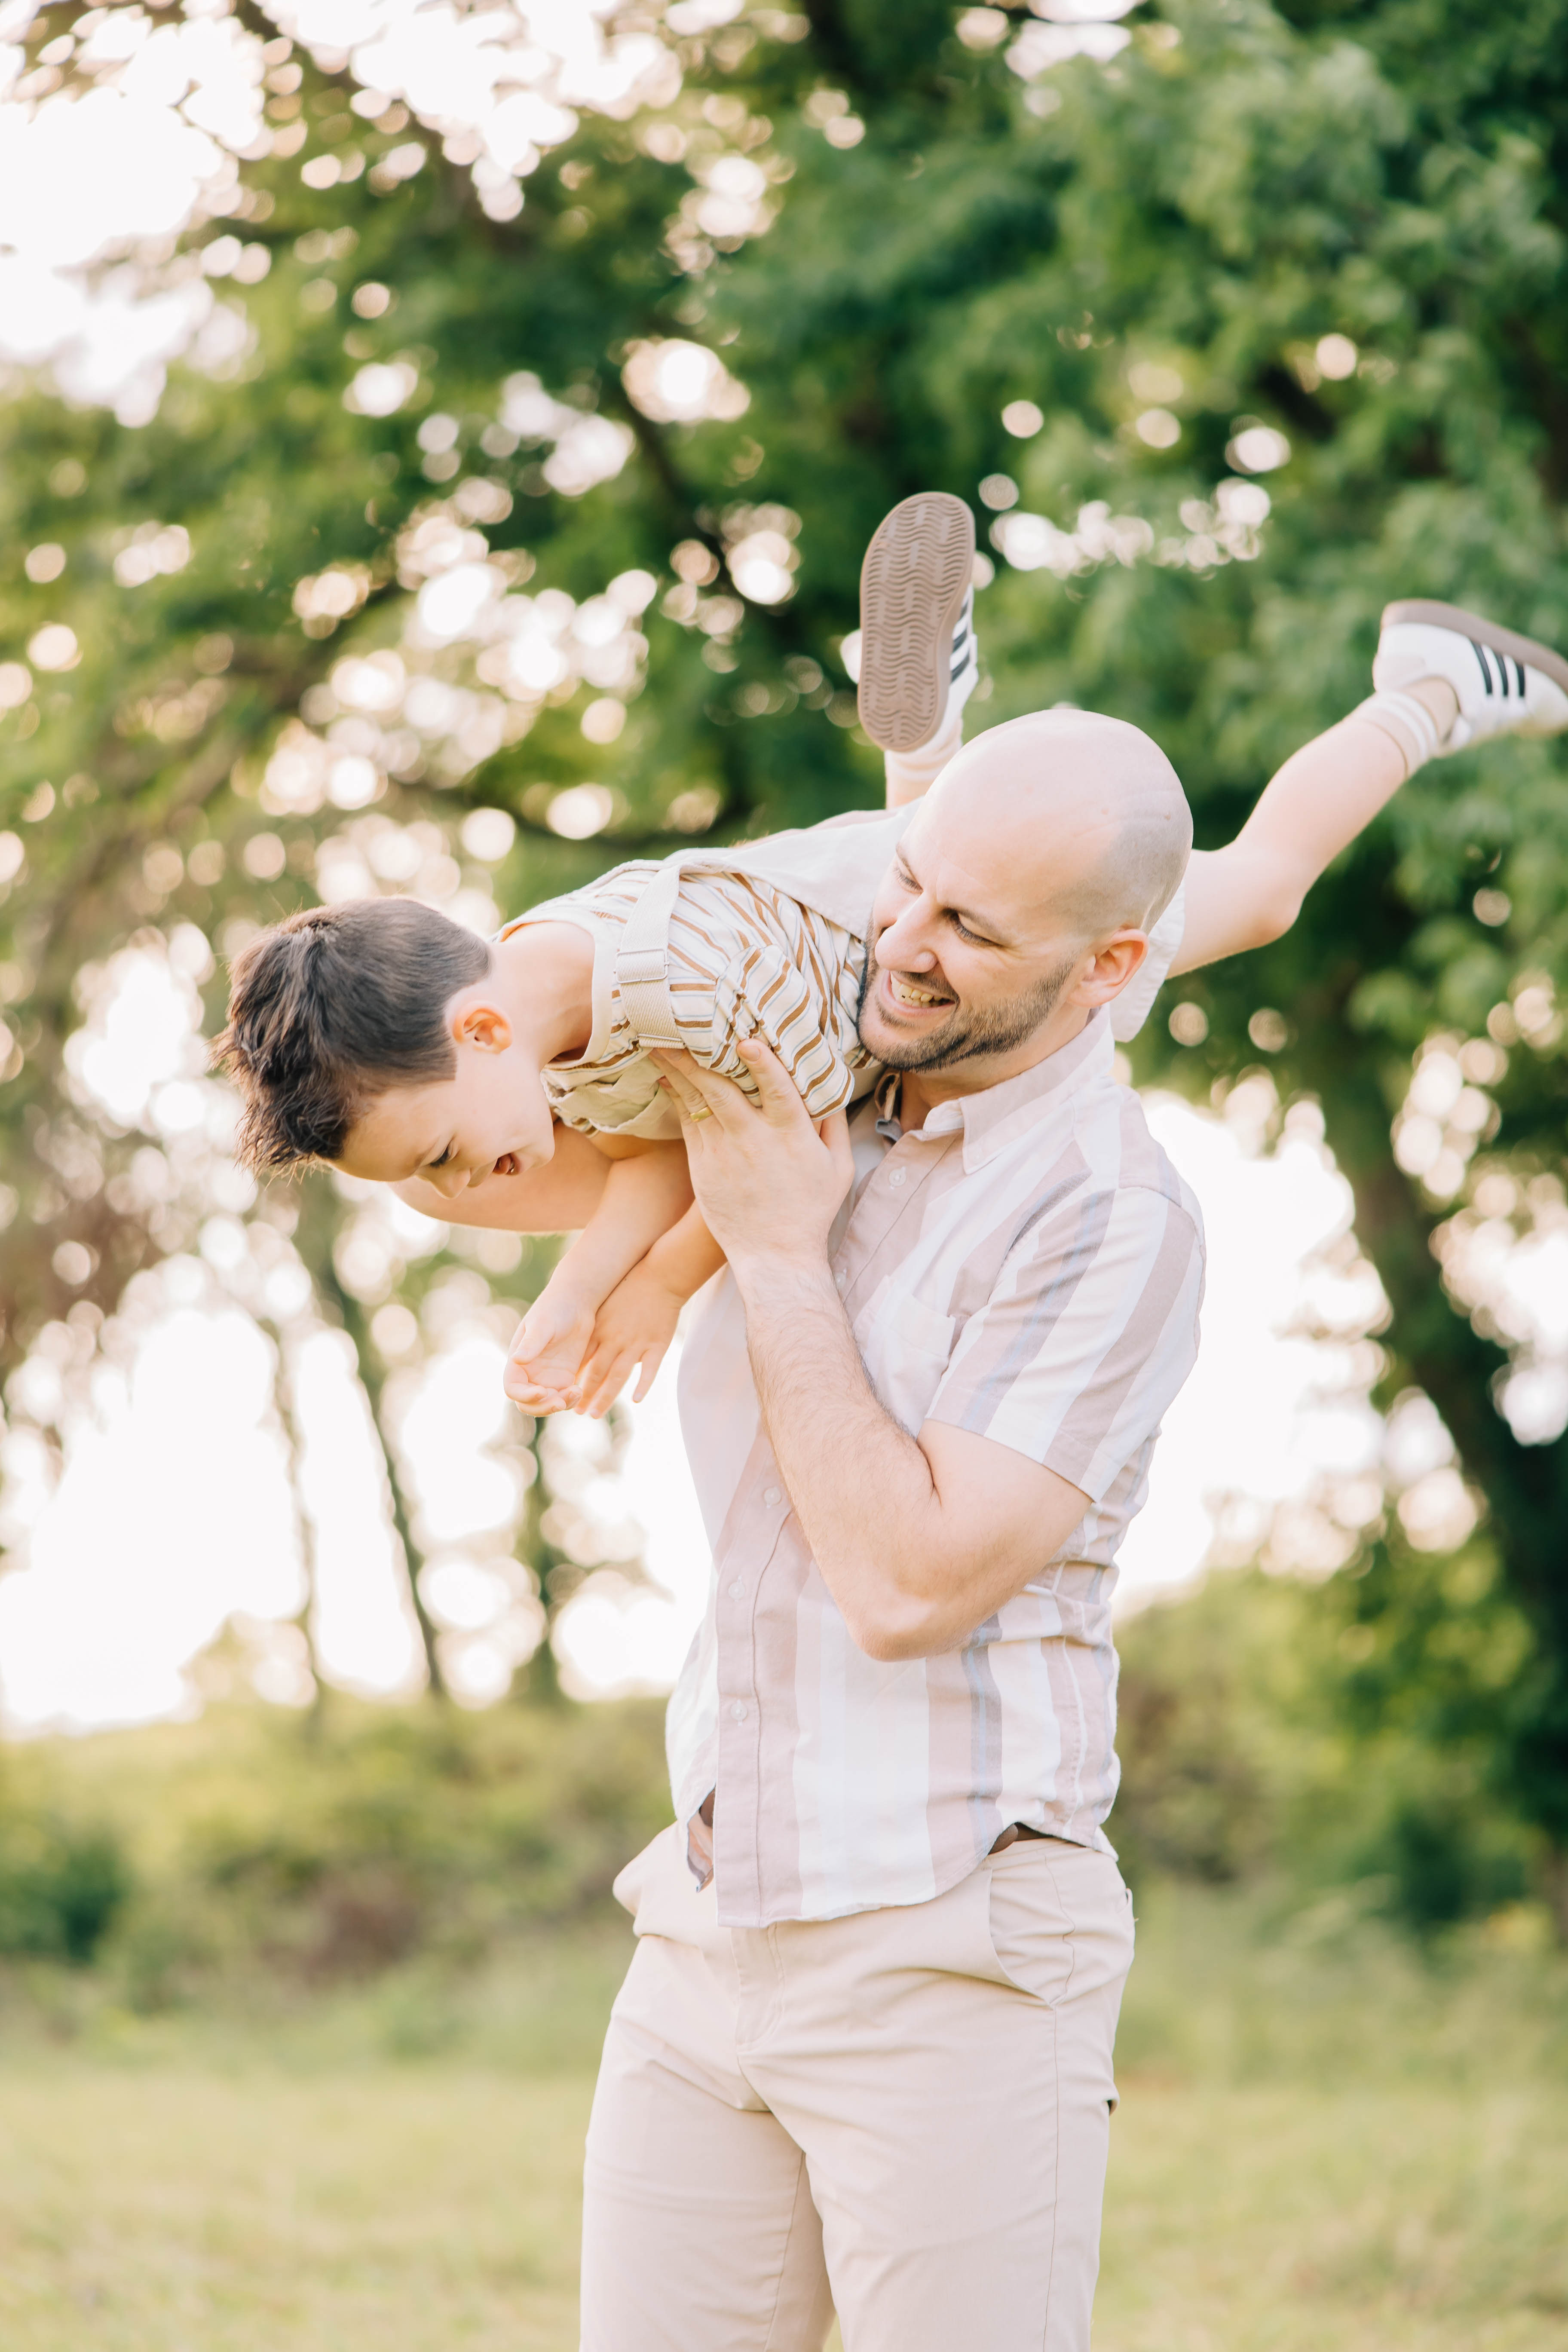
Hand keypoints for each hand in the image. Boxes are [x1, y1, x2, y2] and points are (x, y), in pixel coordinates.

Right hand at [502, 1279, 594, 1415]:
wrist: (578, 1303)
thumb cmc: (555, 1308)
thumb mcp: (543, 1324)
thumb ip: (531, 1343)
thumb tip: (517, 1360)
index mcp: (517, 1361)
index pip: (513, 1389)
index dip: (524, 1396)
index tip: (542, 1391)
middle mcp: (529, 1373)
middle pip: (528, 1404)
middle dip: (542, 1407)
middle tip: (560, 1402)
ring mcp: (547, 1377)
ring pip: (547, 1404)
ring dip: (559, 1405)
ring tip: (575, 1392)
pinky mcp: (564, 1378)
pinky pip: (563, 1398)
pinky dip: (570, 1400)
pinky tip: (579, 1390)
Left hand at [572, 1261, 684, 1418]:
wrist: (659, 1275)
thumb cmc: (629, 1290)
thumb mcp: (604, 1307)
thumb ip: (594, 1331)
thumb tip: (580, 1352)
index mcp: (599, 1330)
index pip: (581, 1361)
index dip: (572, 1381)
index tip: (564, 1396)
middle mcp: (614, 1340)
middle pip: (596, 1374)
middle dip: (585, 1395)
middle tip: (578, 1413)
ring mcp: (636, 1343)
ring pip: (618, 1377)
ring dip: (606, 1398)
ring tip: (595, 1414)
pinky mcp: (657, 1344)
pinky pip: (649, 1370)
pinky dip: (643, 1385)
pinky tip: (636, 1399)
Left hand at [650, 1039, 853, 1274]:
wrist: (774, 1255)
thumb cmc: (811, 1210)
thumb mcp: (838, 1167)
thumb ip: (833, 1124)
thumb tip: (828, 1086)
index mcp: (791, 1136)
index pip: (778, 1089)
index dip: (763, 1062)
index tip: (746, 1039)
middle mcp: (754, 1141)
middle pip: (722, 1089)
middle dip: (697, 1057)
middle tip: (679, 1028)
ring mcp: (724, 1154)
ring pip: (698, 1101)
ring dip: (679, 1071)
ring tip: (662, 1045)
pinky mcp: (703, 1167)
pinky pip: (687, 1123)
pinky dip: (678, 1098)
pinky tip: (669, 1080)